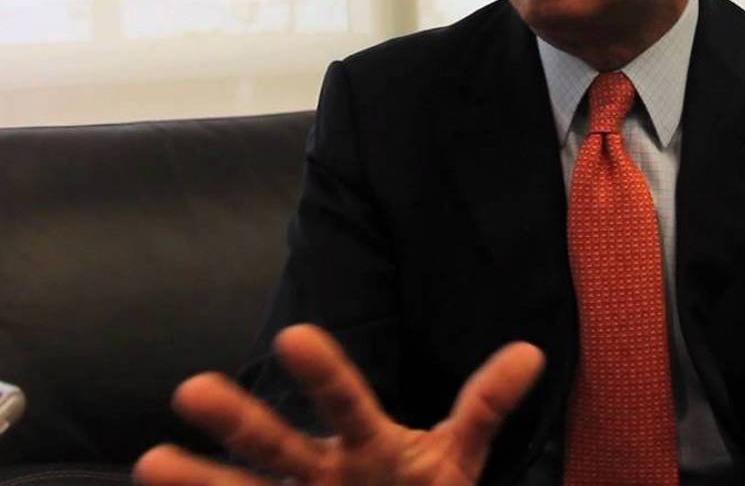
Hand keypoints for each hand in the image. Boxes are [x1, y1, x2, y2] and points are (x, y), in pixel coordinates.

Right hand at [134, 324, 543, 485]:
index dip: (324, 373)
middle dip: (239, 420)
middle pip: (277, 446)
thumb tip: (532, 353)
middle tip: (191, 387)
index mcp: (363, 445)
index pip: (345, 402)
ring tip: (151, 461)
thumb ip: (483, 407)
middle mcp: (317, 473)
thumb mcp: (455, 457)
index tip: (296, 335)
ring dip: (201, 481)